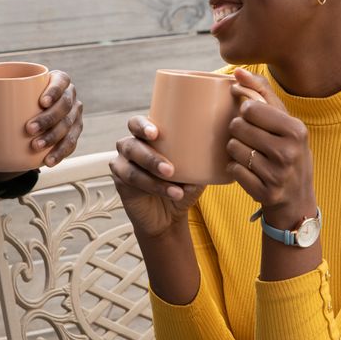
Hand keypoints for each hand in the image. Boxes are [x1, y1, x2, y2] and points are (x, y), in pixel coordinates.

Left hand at [0, 70, 82, 167]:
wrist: (37, 112)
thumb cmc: (22, 98)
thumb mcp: (9, 92)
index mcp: (58, 81)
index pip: (62, 82)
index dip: (55, 91)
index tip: (40, 102)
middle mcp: (70, 98)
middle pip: (65, 107)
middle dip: (49, 119)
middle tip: (28, 129)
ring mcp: (74, 117)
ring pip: (68, 128)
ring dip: (53, 139)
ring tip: (35, 147)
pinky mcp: (73, 134)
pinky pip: (71, 144)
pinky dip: (60, 154)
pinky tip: (49, 161)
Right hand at [110, 115, 204, 238]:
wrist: (170, 216)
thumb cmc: (183, 185)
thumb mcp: (195, 167)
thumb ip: (201, 154)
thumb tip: (220, 146)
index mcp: (146, 136)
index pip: (136, 123)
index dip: (142, 126)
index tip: (155, 133)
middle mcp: (131, 147)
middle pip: (131, 144)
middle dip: (150, 156)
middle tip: (169, 169)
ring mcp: (123, 165)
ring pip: (132, 166)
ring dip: (154, 175)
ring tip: (175, 185)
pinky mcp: (121, 183)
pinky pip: (133, 183)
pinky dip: (154, 187)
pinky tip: (173, 192)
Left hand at [226, 68, 315, 227]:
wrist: (298, 198)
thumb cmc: (289, 151)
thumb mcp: (286, 122)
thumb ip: (262, 93)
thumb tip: (237, 72)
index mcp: (296, 130)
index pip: (250, 107)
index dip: (246, 111)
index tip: (254, 117)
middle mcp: (289, 152)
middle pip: (238, 126)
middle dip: (239, 130)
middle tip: (252, 138)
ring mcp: (277, 175)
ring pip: (233, 148)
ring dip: (236, 150)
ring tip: (251, 154)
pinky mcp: (265, 193)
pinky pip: (233, 169)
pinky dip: (236, 168)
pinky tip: (250, 171)